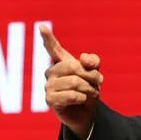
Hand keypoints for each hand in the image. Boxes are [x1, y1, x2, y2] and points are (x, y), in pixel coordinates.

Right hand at [41, 24, 102, 139]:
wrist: (87, 113)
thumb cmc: (88, 90)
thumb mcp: (95, 73)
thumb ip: (93, 62)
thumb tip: (82, 59)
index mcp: (61, 62)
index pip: (53, 47)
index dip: (48, 37)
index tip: (42, 26)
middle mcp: (52, 72)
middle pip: (73, 66)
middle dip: (91, 75)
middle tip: (98, 82)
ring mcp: (48, 85)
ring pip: (74, 81)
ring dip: (89, 89)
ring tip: (90, 93)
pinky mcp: (49, 99)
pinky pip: (71, 95)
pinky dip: (82, 98)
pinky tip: (81, 100)